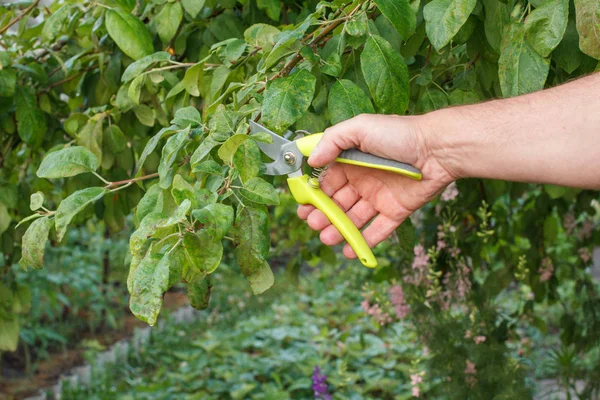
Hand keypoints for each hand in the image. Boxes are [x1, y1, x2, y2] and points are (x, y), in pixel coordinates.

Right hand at [297, 114, 454, 259]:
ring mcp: (379, 197)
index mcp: (351, 161)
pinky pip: (378, 230)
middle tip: (313, 224)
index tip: (303, 205)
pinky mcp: (396, 211)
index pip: (326, 181)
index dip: (313, 193)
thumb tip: (311, 159)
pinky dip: (364, 242)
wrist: (438, 149)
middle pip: (337, 202)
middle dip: (322, 215)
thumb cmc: (399, 134)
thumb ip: (332, 140)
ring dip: (338, 230)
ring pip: (353, 219)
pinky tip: (350, 252)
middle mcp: (363, 180)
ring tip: (326, 238)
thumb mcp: (361, 127)